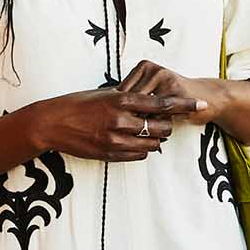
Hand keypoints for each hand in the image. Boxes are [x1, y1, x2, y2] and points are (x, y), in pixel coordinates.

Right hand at [30, 86, 177, 162]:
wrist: (50, 124)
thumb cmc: (75, 104)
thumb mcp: (102, 94)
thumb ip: (126, 98)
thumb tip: (147, 101)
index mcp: (120, 100)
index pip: (161, 103)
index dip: (184, 105)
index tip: (200, 105)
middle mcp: (120, 120)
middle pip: (161, 128)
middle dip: (167, 126)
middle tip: (163, 123)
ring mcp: (114, 140)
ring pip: (152, 145)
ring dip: (155, 140)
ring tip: (146, 133)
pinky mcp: (109, 154)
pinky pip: (137, 156)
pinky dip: (142, 150)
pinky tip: (134, 143)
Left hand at [116, 62, 217, 124]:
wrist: (209, 97)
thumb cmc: (175, 96)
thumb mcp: (151, 89)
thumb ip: (132, 95)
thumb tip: (105, 106)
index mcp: (145, 66)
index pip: (121, 90)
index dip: (114, 108)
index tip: (109, 121)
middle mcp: (155, 71)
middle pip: (130, 99)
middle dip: (125, 117)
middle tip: (116, 131)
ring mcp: (166, 82)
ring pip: (143, 108)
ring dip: (139, 123)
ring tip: (134, 134)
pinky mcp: (177, 95)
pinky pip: (158, 115)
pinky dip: (153, 126)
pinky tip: (152, 134)